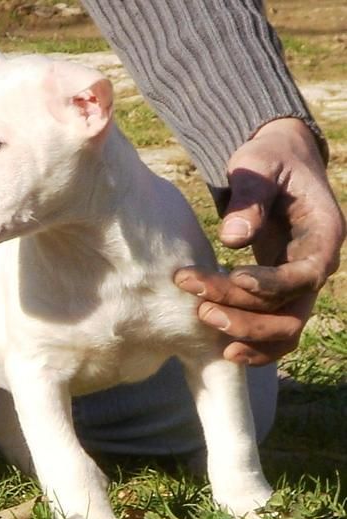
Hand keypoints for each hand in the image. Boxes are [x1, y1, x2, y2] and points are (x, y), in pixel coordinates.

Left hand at [175, 118, 345, 364]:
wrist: (275, 165)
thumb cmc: (268, 161)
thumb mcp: (259, 165)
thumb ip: (250, 196)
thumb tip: (232, 239)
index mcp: (324, 234)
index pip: (305, 274)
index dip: (271, 284)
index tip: (233, 278)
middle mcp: (317, 265)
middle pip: (291, 310)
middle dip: (245, 314)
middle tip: (200, 306)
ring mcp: (299, 283)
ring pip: (284, 329)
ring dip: (245, 333)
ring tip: (202, 318)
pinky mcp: (280, 291)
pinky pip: (275, 329)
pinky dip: (254, 345)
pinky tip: (224, 350)